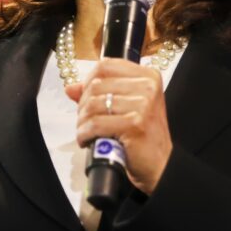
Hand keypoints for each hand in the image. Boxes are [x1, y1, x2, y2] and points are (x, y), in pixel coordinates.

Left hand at [65, 58, 172, 194]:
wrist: (160, 164)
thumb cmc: (143, 134)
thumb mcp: (126, 107)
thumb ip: (99, 93)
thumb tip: (70, 88)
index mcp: (148, 76)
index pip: (106, 66)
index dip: (89, 81)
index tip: (87, 97)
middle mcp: (148, 86)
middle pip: (96, 85)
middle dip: (83, 105)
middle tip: (85, 120)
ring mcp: (142, 105)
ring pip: (93, 104)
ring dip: (82, 121)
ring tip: (85, 131)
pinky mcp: (134, 124)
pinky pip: (95, 124)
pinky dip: (84, 134)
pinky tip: (86, 141)